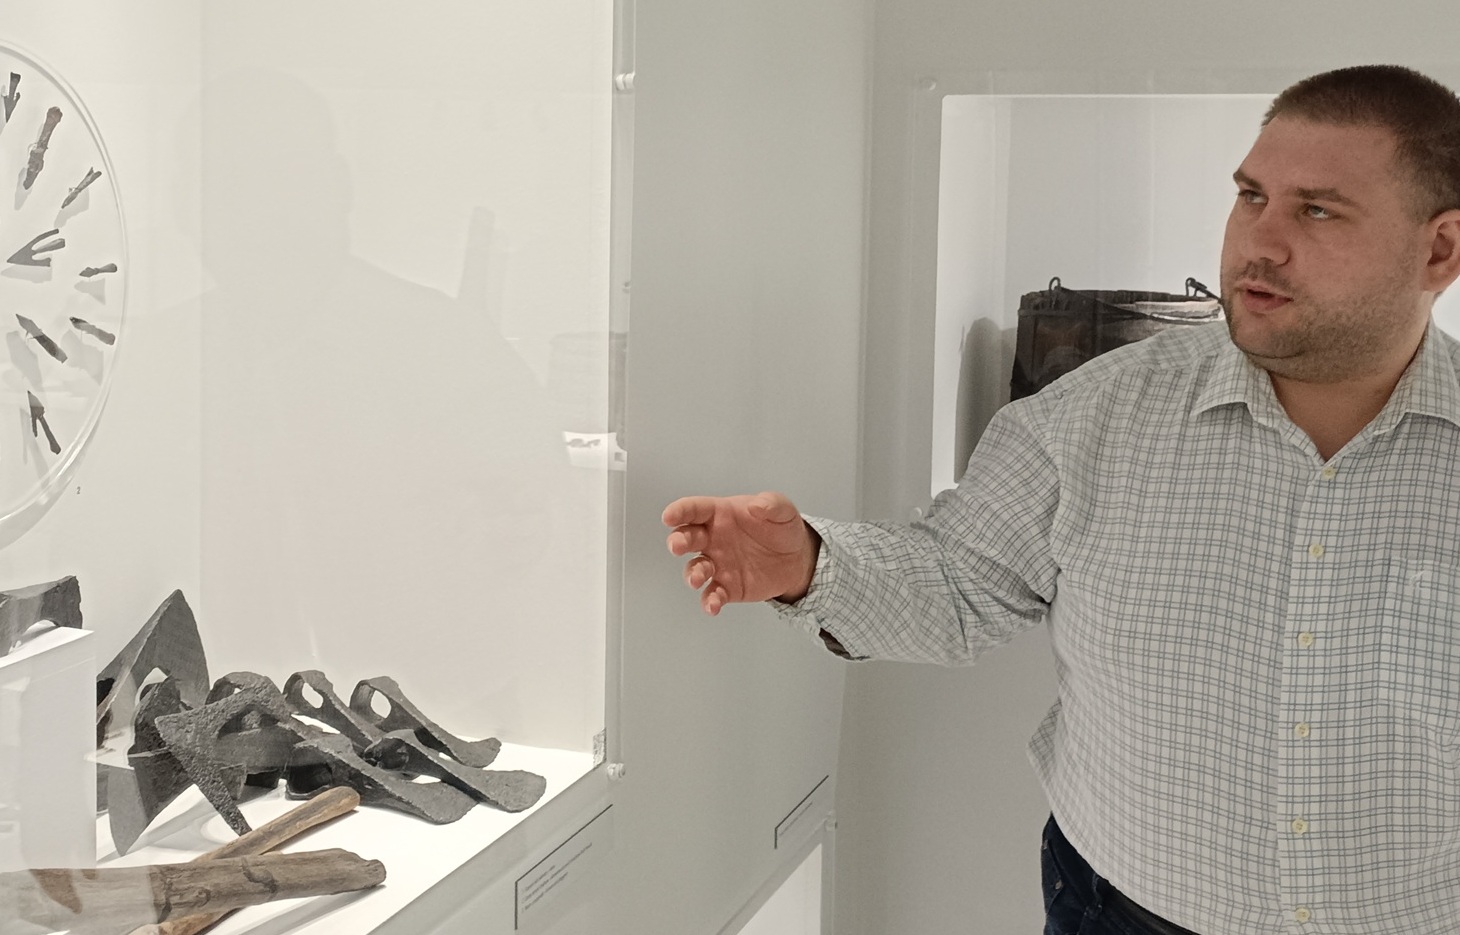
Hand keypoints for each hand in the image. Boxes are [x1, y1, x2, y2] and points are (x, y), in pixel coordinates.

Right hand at [662, 491, 818, 615]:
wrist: (796, 560)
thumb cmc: (781, 529)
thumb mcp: (782, 510)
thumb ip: (771, 504)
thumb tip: (757, 505)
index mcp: (720, 515)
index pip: (695, 509)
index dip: (680, 511)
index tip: (669, 517)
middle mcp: (712, 539)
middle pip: (686, 538)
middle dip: (677, 541)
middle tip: (677, 546)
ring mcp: (717, 564)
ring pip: (695, 569)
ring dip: (692, 574)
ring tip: (697, 579)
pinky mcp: (727, 587)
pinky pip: (712, 594)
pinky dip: (710, 601)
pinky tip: (713, 605)